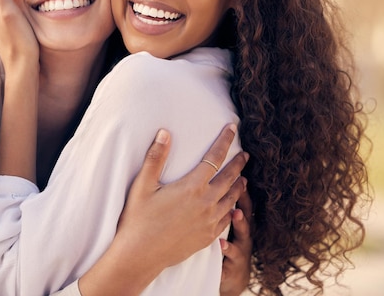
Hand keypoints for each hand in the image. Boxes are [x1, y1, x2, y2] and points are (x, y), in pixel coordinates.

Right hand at [78, 125, 248, 295]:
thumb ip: (156, 157)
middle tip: (245, 155)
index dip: (224, 141)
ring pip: (232, 199)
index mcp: (192, 187)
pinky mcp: (208, 237)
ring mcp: (209, 222)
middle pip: (229, 177)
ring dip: (239, 186)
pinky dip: (232, 209)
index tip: (232, 129)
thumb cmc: (138, 218)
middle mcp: (206, 203)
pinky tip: (232, 208)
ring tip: (243, 179)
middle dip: (238, 164)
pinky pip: (227, 220)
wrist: (140, 255)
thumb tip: (164, 132)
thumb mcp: (143, 185)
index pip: (214, 158)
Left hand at [220, 188, 252, 295]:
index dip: (241, 187)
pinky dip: (228, 250)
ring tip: (236, 213)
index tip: (239, 172)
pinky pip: (230, 257)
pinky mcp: (233, 264)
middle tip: (242, 184)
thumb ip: (222, 203)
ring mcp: (240, 248)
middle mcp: (243, 232)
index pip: (239, 199)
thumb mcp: (225, 222)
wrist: (232, 273)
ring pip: (242, 234)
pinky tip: (221, 245)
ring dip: (240, 223)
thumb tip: (211, 181)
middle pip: (246, 213)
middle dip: (244, 199)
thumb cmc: (227, 241)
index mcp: (238, 220)